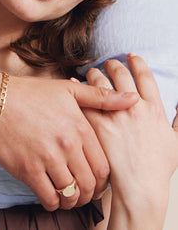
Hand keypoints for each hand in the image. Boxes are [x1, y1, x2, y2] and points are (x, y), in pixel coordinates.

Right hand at [0, 73, 139, 210]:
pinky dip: (53, 203)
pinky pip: (48, 197)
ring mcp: (46, 158)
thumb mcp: (66, 90)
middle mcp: (66, 144)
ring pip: (71, 194)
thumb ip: (100, 97)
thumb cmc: (28, 93)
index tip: (96, 182)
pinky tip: (50, 196)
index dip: (103, 180)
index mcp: (79, 126)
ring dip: (71, 201)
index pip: (104, 166)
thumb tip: (132, 100)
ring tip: (67, 196)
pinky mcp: (27, 169)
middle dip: (89, 194)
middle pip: (90, 184)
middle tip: (82, 193)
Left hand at [83, 54, 177, 224]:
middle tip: (109, 63)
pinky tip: (74, 83)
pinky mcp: (97, 123)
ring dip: (96, 73)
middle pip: (121, 74)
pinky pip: (84, 99)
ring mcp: (114, 114)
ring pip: (101, 81)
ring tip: (93, 72)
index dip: (138, 62)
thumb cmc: (158, 166)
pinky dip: (78, 88)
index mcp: (153, 108)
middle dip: (114, 64)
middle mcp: (134, 107)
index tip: (132, 56)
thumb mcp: (176, 141)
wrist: (140, 185)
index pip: (145, 76)